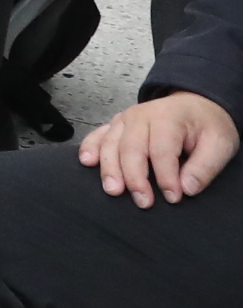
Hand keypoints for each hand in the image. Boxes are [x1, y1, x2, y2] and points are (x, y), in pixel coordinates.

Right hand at [81, 91, 237, 206]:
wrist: (194, 105)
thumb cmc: (206, 126)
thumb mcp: (220, 144)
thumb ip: (205, 167)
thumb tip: (187, 188)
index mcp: (168, 118)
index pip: (162, 150)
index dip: (166, 176)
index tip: (173, 198)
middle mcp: (141, 116)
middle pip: (131, 148)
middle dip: (135, 177)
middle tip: (144, 202)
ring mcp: (124, 119)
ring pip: (110, 144)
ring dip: (109, 168)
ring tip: (113, 190)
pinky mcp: (115, 125)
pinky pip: (97, 135)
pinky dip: (90, 148)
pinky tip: (87, 162)